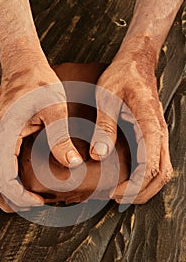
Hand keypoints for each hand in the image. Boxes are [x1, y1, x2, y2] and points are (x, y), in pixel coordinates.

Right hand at [0, 46, 81, 211]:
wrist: (23, 65)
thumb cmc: (39, 83)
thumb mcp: (55, 108)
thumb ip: (61, 137)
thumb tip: (72, 164)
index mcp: (4, 136)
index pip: (5, 179)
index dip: (22, 197)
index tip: (41, 203)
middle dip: (8, 200)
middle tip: (30, 208)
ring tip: (18, 200)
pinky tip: (10, 178)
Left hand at [90, 39, 172, 203]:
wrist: (136, 62)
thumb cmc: (121, 76)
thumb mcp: (106, 97)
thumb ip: (104, 126)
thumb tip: (100, 155)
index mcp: (149, 125)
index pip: (149, 167)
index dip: (133, 186)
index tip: (114, 193)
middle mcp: (159, 133)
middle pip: (162, 175)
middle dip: (141, 193)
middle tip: (117, 199)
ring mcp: (159, 134)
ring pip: (163, 171)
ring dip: (145, 187)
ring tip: (122, 193)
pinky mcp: (154, 135)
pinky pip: (157, 162)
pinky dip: (146, 177)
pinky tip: (128, 179)